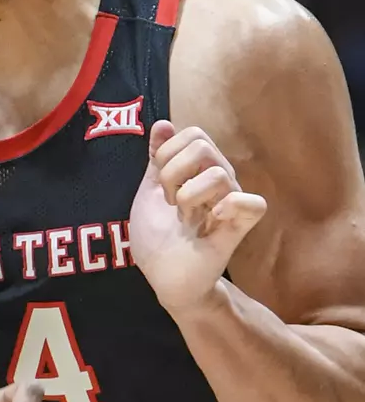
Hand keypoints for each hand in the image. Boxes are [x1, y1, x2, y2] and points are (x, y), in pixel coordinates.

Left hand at [129, 121, 265, 313]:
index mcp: (200, 171)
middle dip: (171, 172)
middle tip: (169, 200)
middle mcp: (220, 182)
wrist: (163, 277)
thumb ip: (157, 158)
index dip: (166, 154)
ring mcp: (230, 203)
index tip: (159, 185)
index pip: (192, 134)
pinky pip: (254, 203)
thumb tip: (162, 123)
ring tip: (183, 216)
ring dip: (187, 195)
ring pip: (217, 172)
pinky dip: (228, 205)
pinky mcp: (237, 229)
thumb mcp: (148, 192)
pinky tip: (211, 218)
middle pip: (202, 145)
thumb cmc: (158, 236)